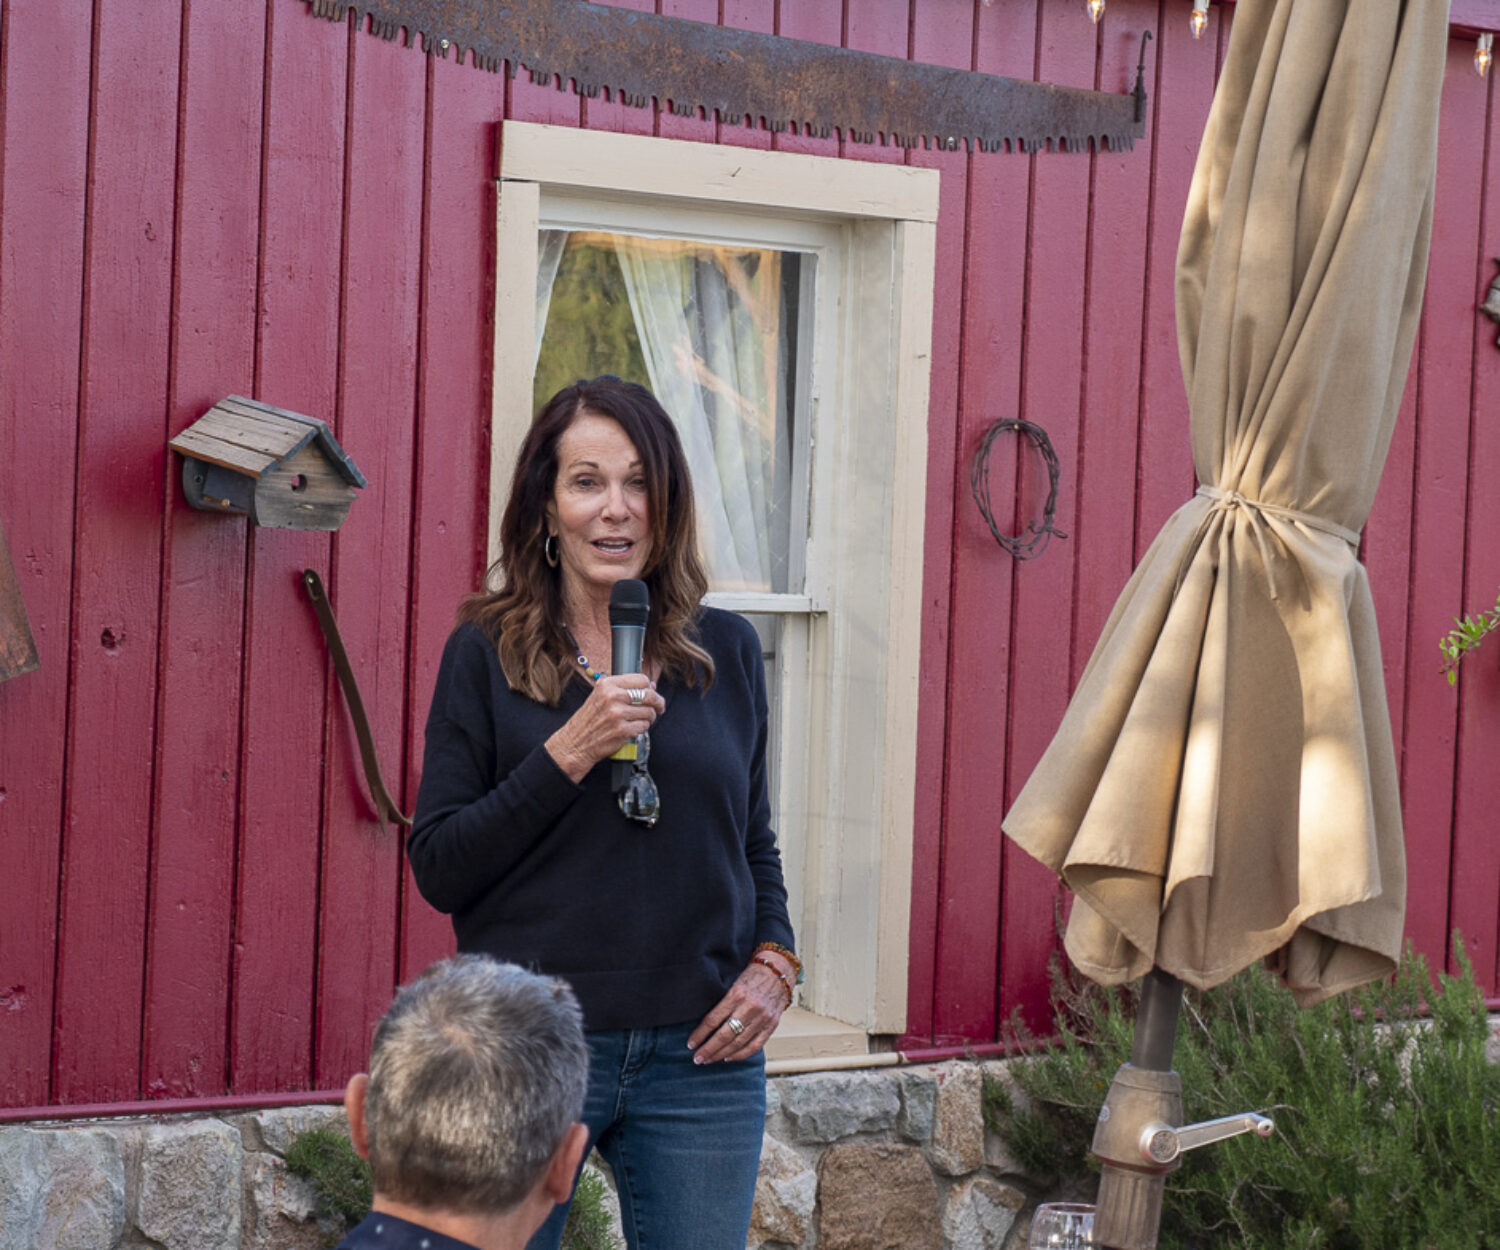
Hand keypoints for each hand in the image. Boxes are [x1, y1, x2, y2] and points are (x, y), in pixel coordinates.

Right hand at [545, 675, 664, 782]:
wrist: (575, 743)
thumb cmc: (589, 720)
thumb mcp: (600, 696)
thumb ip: (623, 689)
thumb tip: (651, 684)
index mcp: (607, 684)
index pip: (641, 679)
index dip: (650, 687)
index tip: (653, 693)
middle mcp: (612, 697)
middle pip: (649, 694)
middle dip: (658, 702)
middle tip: (659, 708)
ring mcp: (617, 714)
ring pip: (649, 712)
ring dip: (649, 718)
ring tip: (639, 720)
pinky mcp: (622, 731)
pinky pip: (644, 726)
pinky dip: (642, 729)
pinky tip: (633, 729)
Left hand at [687, 959, 789, 1063]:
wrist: (778, 972)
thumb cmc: (752, 976)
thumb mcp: (733, 983)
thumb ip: (722, 1003)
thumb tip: (703, 1025)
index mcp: (737, 994)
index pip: (713, 1019)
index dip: (700, 1034)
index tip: (691, 1043)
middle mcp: (750, 1008)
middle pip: (725, 1035)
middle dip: (709, 1049)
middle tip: (697, 1058)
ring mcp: (762, 1018)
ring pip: (738, 1043)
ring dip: (721, 1054)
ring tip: (709, 1060)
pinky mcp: (771, 1025)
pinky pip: (755, 1046)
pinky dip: (740, 1055)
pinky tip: (728, 1058)